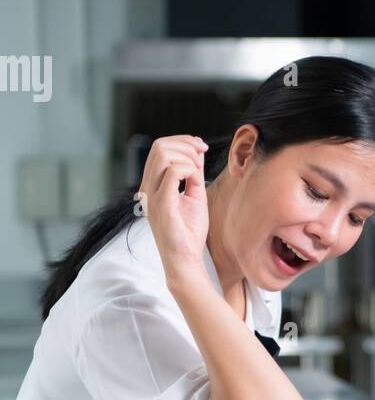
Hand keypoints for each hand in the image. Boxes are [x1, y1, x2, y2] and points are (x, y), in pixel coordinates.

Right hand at [137, 135, 209, 277]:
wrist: (186, 258)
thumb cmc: (189, 231)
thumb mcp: (194, 194)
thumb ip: (193, 173)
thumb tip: (197, 151)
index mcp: (152, 184)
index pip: (159, 148)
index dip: (181, 141)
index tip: (200, 147)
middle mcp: (147, 188)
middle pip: (159, 146)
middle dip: (185, 144)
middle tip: (202, 155)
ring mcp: (152, 196)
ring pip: (163, 154)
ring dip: (187, 155)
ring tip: (198, 170)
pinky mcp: (162, 205)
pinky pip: (172, 173)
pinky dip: (188, 170)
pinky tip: (195, 181)